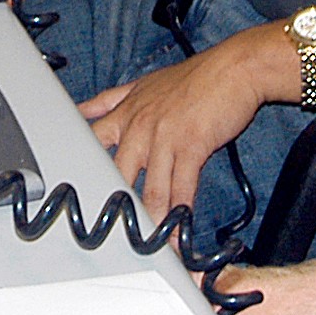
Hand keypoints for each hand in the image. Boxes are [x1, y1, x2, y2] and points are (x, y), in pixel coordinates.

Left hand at [80, 34, 277, 219]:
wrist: (234, 68)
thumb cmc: (195, 77)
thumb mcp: (143, 83)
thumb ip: (112, 100)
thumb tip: (84, 108)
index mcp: (126, 112)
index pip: (92, 142)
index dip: (85, 169)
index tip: (81, 193)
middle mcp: (140, 126)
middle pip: (118, 175)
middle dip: (117, 206)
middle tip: (113, 234)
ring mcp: (164, 137)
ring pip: (150, 190)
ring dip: (151, 221)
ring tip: (148, 246)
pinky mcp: (192, 146)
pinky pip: (182, 189)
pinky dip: (180, 215)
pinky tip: (179, 232)